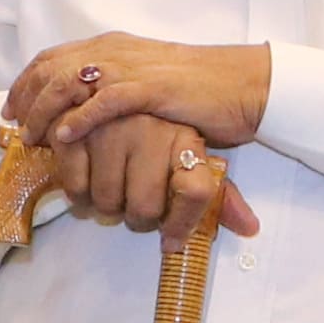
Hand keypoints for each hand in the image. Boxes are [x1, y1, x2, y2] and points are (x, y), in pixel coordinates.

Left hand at [15, 34, 275, 155]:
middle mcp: (117, 52)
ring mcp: (134, 68)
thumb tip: (85, 113)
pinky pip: (106, 101)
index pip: (53, 58)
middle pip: (52, 68)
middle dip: (26, 97)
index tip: (11, 108)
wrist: (244, 83)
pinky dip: (80, 118)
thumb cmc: (199, 90)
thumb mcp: (147, 82)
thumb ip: (116, 89)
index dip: (26, 82)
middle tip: (15, 127)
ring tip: (33, 137)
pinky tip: (64, 136)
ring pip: (71, 81)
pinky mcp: (153, 89)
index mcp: (114, 47)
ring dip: (44, 111)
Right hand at [51, 109, 256, 239]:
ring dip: (105, 209)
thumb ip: (218, 193)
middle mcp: (150, 130)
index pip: (195, 192)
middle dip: (137, 219)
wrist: (122, 83)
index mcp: (183, 136)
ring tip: (109, 194)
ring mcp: (109, 129)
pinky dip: (77, 196)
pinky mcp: (73, 130)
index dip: (182, 224)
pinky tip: (84, 187)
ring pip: (108, 202)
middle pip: (145, 208)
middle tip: (134, 209)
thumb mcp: (194, 154)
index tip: (170, 239)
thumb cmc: (164, 127)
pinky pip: (76, 187)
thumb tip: (250, 228)